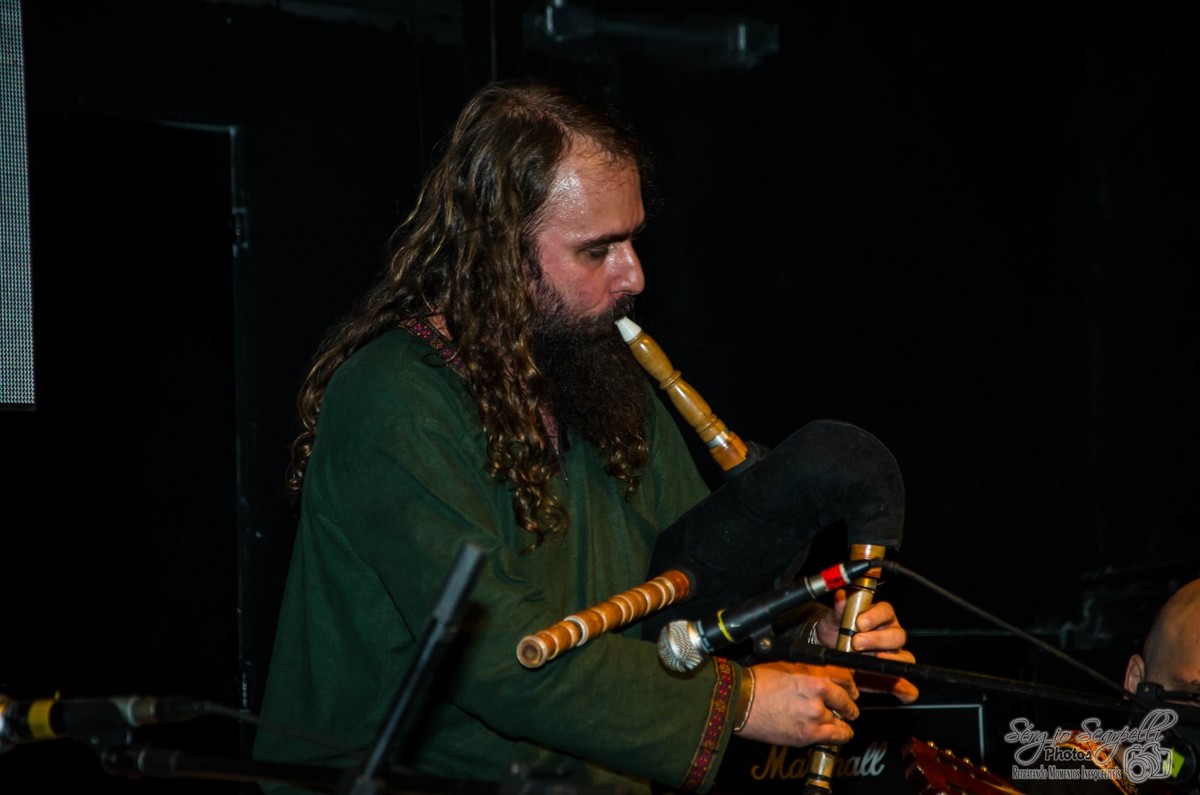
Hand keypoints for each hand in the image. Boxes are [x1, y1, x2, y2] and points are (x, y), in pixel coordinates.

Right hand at [737, 660, 859, 747]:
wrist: (742, 702)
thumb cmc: (759, 682)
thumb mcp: (789, 667)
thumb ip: (810, 672)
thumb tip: (824, 675)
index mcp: (815, 677)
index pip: (846, 680)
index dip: (850, 686)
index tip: (851, 690)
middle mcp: (820, 697)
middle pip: (847, 702)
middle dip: (848, 705)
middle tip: (849, 708)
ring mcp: (815, 717)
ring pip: (841, 721)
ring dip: (841, 721)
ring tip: (839, 722)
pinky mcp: (808, 735)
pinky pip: (835, 737)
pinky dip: (841, 735)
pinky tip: (841, 733)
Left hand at [814, 591, 919, 703]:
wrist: (829, 651)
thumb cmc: (836, 631)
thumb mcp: (834, 619)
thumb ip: (839, 609)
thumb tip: (841, 595)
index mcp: (880, 616)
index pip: (886, 611)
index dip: (875, 616)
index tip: (859, 622)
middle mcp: (890, 634)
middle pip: (897, 635)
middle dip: (878, 640)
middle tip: (857, 643)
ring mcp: (894, 656)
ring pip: (905, 658)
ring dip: (891, 661)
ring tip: (875, 661)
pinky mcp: (893, 676)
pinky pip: (906, 685)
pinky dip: (905, 690)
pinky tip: (901, 693)